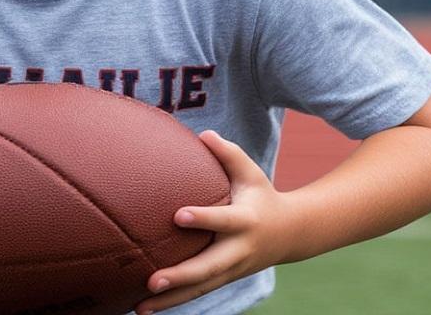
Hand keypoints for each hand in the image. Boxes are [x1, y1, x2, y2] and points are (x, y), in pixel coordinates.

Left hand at [136, 131, 295, 313]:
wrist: (291, 234)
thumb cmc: (261, 195)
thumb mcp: (250, 172)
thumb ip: (228, 153)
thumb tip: (204, 134)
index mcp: (245, 221)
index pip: (223, 220)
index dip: (203, 218)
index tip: (178, 215)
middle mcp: (238, 251)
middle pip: (208, 267)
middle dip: (181, 276)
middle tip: (152, 279)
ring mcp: (231, 270)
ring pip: (200, 288)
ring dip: (171, 299)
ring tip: (139, 307)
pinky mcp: (223, 280)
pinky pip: (197, 294)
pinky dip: (173, 302)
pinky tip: (144, 308)